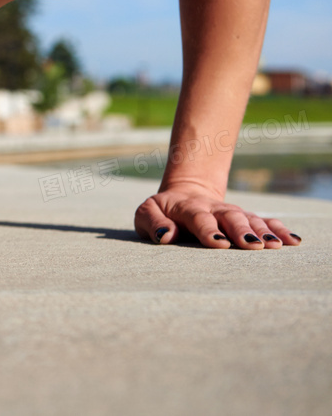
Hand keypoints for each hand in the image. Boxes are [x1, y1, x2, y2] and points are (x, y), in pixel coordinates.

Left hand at [135, 184, 301, 248]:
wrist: (184, 195)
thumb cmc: (162, 211)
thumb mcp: (146, 213)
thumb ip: (153, 222)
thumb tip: (166, 235)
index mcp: (187, 207)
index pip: (199, 218)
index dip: (209, 230)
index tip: (219, 243)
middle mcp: (213, 209)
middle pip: (230, 217)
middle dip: (242, 230)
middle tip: (254, 245)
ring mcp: (231, 213)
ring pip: (250, 219)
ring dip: (264, 231)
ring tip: (277, 246)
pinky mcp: (244, 218)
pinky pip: (265, 222)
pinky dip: (279, 229)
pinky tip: (293, 241)